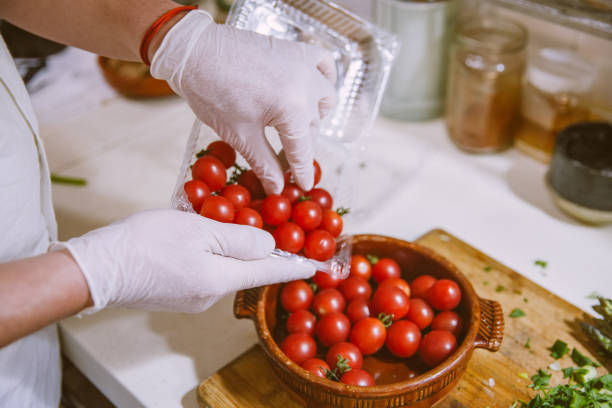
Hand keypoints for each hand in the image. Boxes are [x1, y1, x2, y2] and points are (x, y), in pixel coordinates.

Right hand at [51, 210, 314, 312]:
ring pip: (227, 267)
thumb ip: (240, 239)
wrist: (97, 268)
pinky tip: (207, 230)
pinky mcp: (180, 292)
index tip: (322, 263)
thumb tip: (270, 245)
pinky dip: (214, 250)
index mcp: (221, 279)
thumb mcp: (198, 230)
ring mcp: (194, 296)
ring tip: (239, 218)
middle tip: (280, 223)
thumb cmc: (146, 244)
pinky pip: (208, 269)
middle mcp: (212, 294)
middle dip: (266, 247)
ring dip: (236, 245)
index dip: (300, 265)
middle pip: (250, 269)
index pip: (273, 271)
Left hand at [150, 10, 336, 193]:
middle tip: (284, 160)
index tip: (303, 186)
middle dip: (301, 146)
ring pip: (325, 98)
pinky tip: (311, 90)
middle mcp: (306, 85)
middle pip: (313, 126)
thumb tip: (276, 187)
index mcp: (292, 108)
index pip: (303, 149)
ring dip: (316, 116)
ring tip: (295, 127)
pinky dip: (324, 79)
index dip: (302, 172)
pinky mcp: (296, 49)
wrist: (193, 51)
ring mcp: (303, 64)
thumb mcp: (239, 135)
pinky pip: (324, 64)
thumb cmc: (211, 93)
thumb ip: (264, 163)